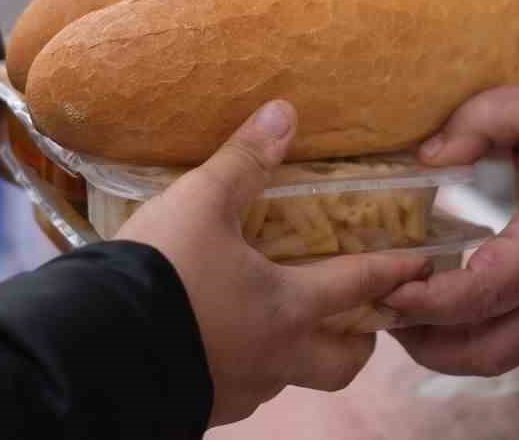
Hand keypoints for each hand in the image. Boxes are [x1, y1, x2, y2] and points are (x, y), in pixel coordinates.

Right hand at [119, 101, 434, 425]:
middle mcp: (276, 358)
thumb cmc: (163, 273)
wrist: (96, 348)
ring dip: (300, 354)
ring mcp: (240, 389)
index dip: (393, 271)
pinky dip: (249, 366)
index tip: (423, 266)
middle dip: (361, 341)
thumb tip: (284, 112)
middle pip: (342, 363)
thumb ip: (244, 160)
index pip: (358, 286)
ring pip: (291, 378)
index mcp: (288, 307)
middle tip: (362, 316)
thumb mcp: (201, 202)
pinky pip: (244, 389)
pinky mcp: (204, 405)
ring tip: (284, 322)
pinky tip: (226, 341)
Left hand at [383, 84, 518, 375]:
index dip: (431, 299)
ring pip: (497, 357)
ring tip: (399, 310)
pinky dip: (467, 339)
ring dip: (442, 348)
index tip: (389, 281)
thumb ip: (482, 118)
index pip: (487, 292)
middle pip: (486, 350)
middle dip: (423, 340)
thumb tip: (427, 155)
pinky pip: (511, 342)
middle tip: (379, 302)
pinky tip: (437, 305)